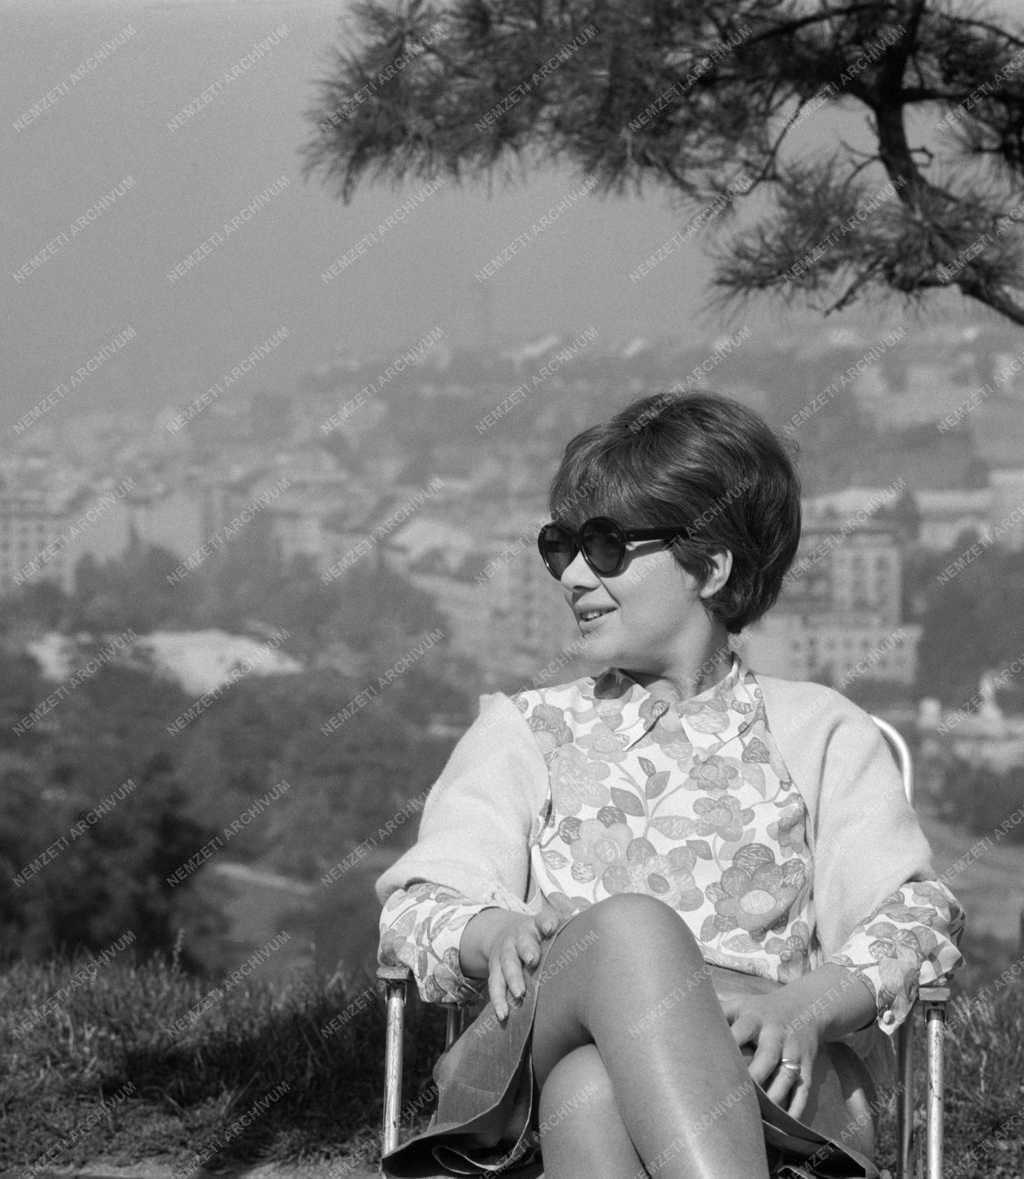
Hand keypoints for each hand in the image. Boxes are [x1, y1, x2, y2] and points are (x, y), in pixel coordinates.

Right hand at [483, 899, 560, 1021]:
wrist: (505, 934)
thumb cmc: (539, 937)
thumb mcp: (551, 928)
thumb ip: (570, 930)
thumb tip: (597, 931)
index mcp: (536, 925)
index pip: (542, 919)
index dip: (546, 922)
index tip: (550, 927)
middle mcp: (519, 936)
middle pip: (522, 941)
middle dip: (527, 949)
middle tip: (532, 960)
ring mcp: (505, 953)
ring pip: (507, 964)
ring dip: (512, 978)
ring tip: (520, 993)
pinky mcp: (495, 969)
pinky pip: (495, 985)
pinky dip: (498, 1000)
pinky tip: (504, 1014)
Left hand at [718, 987, 822, 1120]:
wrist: (805, 1006)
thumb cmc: (759, 1010)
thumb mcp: (739, 1003)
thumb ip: (714, 1011)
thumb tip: (680, 1018)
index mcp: (754, 1016)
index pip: (741, 1030)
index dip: (729, 1045)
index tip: (712, 1062)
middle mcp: (776, 1033)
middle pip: (767, 1055)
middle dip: (755, 1075)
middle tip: (735, 1097)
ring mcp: (794, 1050)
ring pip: (786, 1076)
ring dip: (774, 1096)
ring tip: (758, 1118)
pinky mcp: (807, 1066)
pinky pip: (803, 1090)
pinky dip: (795, 1108)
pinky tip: (783, 1124)